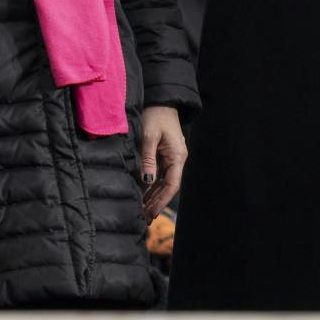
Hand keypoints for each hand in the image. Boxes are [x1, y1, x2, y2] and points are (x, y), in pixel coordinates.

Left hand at [139, 104, 187, 219]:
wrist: (161, 100)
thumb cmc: (155, 115)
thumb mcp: (149, 136)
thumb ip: (148, 159)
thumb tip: (146, 181)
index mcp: (177, 156)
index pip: (171, 185)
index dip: (161, 201)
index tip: (150, 214)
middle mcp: (177, 159)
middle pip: (167, 187)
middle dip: (156, 203)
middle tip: (143, 219)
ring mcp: (171, 157)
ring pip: (162, 183)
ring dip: (153, 197)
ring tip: (141, 212)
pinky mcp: (164, 155)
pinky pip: (158, 175)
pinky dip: (151, 187)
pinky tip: (142, 196)